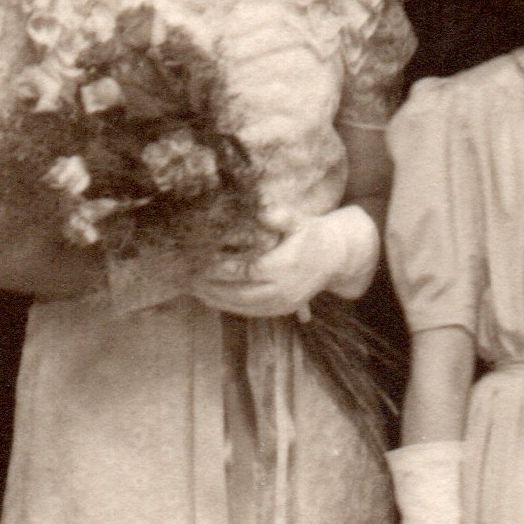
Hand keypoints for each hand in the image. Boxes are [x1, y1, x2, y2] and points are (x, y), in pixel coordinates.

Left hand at [196, 207, 378, 322]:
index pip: (243, 270)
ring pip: (241, 305)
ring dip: (215, 298)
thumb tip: (261, 211)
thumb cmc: (312, 234)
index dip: (218, 267)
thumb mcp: (299, 220)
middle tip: (186, 277)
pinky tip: (211, 298)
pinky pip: (250, 312)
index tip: (198, 261)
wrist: (337, 257)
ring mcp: (283, 302)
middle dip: (209, 285)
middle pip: (237, 291)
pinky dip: (228, 306)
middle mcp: (283, 288)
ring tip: (193, 288)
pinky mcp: (282, 310)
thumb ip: (280, 216)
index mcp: (284, 266)